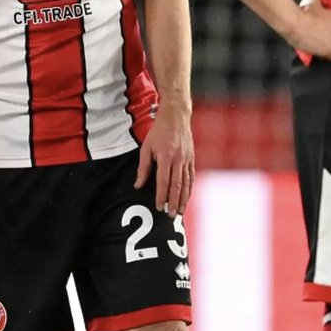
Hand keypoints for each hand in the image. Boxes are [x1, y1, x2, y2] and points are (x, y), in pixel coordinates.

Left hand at [135, 100, 193, 216]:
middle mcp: (178, 159)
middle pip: (177, 185)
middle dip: (174, 202)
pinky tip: (187, 198)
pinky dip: (189, 189)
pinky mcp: (192, 158)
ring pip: (186, 183)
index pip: (163, 181)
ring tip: (179, 212)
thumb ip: (143, 167)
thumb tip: (138, 185)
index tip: (159, 207)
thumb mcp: (146, 147)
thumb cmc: (158, 131)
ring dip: (183, 199)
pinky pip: (191, 177)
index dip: (162, 196)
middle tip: (171, 215)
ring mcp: (187, 158)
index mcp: (166, 156)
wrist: (176, 115)